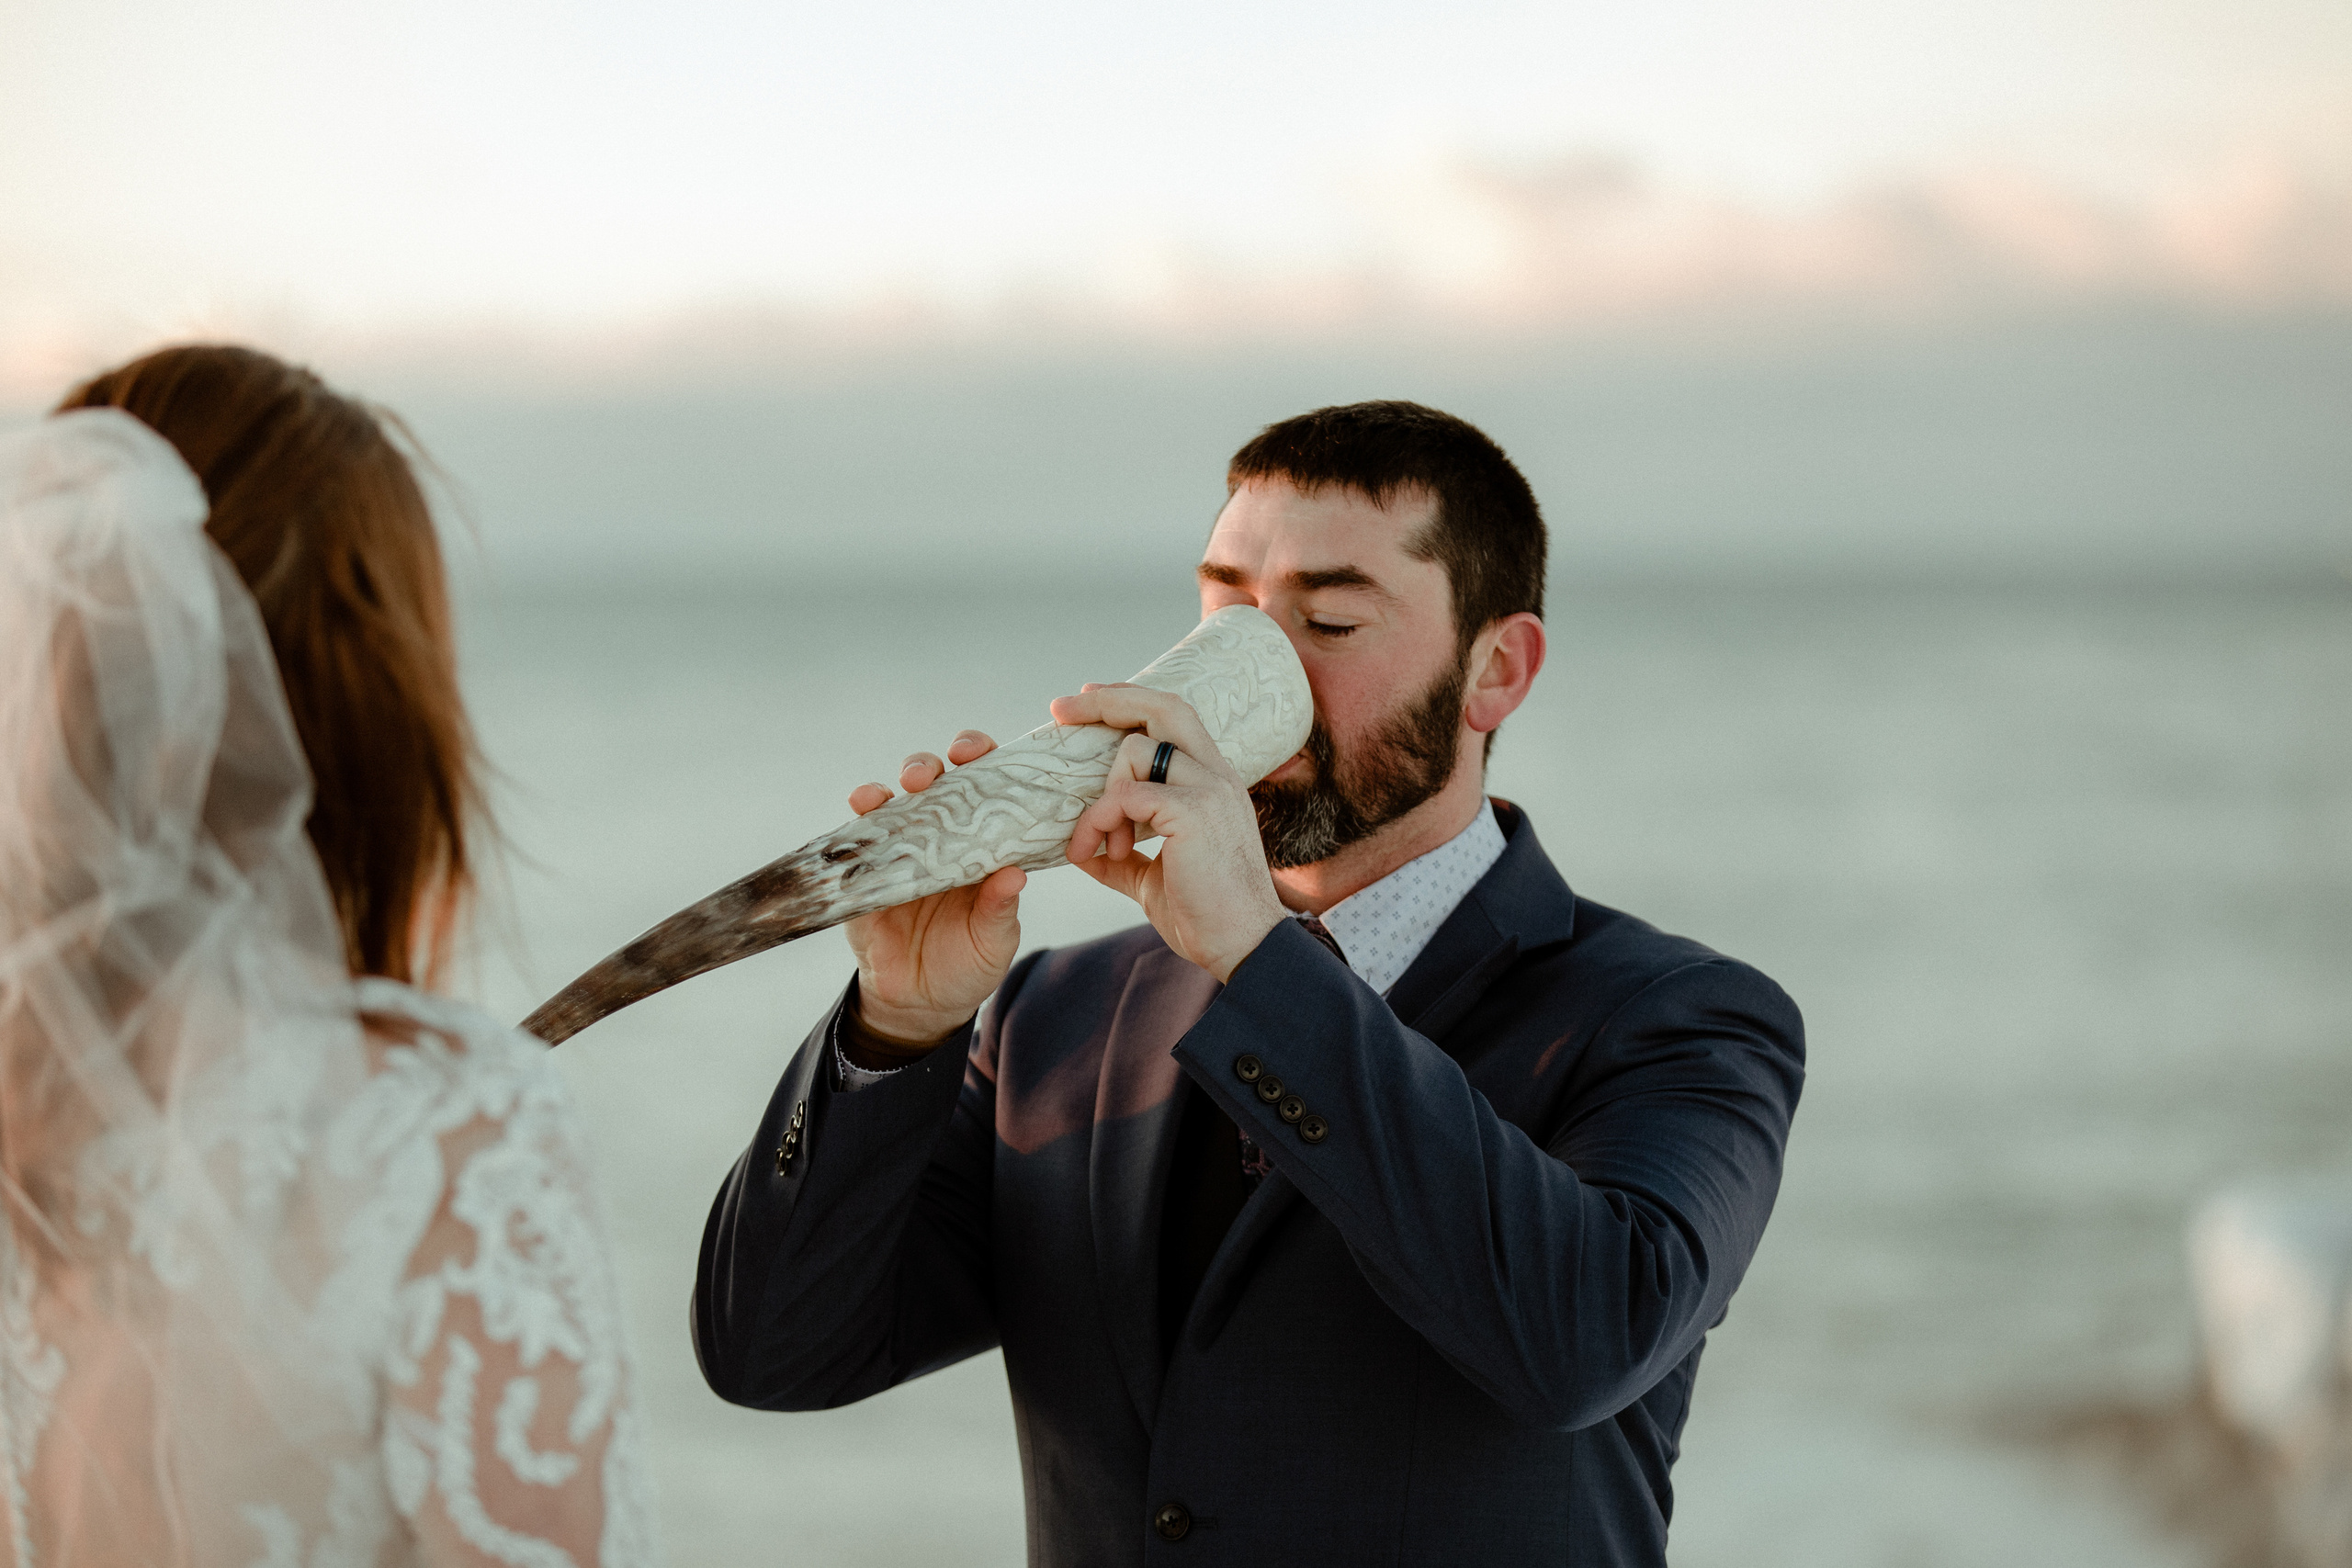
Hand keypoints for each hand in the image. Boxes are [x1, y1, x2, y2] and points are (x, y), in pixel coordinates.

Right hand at [841, 731, 1025, 1044]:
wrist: (919, 1004)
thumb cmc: (967, 964)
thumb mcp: (993, 941)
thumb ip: (999, 908)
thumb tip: (1015, 875)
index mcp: (980, 846)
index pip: (985, 791)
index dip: (987, 765)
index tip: (985, 755)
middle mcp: (939, 837)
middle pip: (936, 783)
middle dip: (934, 766)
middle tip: (936, 770)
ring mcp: (900, 849)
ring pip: (897, 798)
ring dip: (898, 782)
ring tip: (908, 783)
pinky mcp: (865, 871)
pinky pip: (859, 835)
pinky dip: (860, 814)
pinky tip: (863, 803)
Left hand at [1051, 684, 1287, 982]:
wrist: (1243, 947)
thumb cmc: (1206, 916)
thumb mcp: (1155, 878)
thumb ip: (1123, 857)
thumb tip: (1085, 852)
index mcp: (1214, 782)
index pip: (1173, 716)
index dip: (1129, 700)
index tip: (1087, 700)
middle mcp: (1217, 775)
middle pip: (1162, 705)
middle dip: (1106, 700)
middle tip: (1060, 710)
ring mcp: (1209, 790)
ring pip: (1134, 750)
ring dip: (1101, 795)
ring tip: (1102, 844)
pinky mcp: (1193, 813)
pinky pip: (1126, 795)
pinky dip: (1101, 819)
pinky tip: (1106, 853)